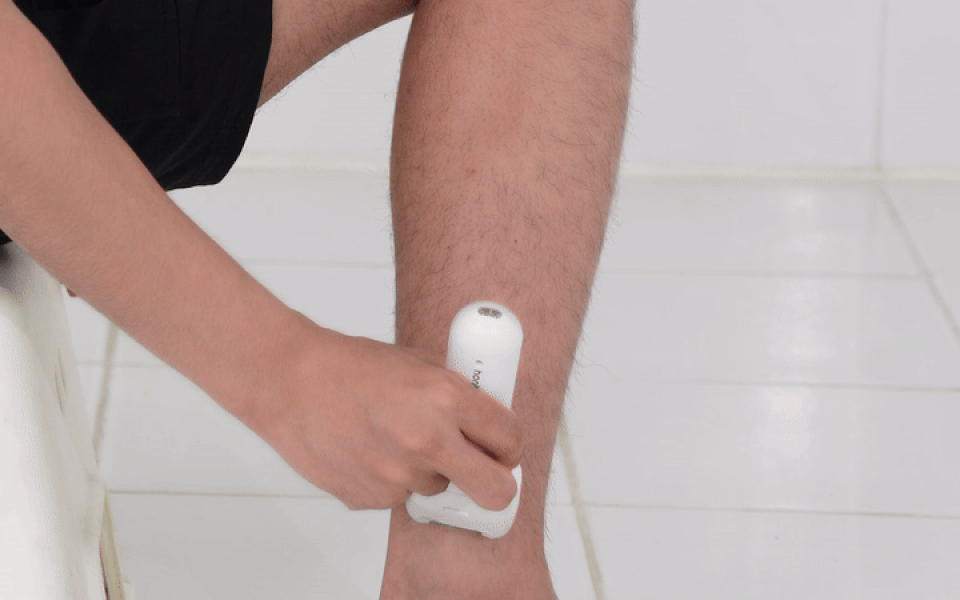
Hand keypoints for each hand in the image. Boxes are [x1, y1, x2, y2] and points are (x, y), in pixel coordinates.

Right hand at [242, 311, 523, 510]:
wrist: (289, 381)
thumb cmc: (350, 365)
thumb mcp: (417, 363)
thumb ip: (456, 392)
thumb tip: (487, 418)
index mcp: (446, 397)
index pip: (510, 439)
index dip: (509, 445)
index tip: (502, 447)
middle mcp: (428, 440)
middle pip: (495, 490)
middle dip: (497, 485)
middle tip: (484, 472)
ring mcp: (398, 474)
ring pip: (437, 487)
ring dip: (426, 469)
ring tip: (390, 436)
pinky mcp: (371, 497)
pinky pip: (397, 495)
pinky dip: (389, 478)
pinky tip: (365, 448)